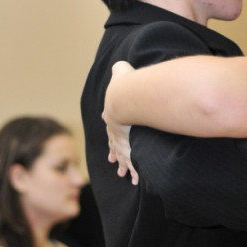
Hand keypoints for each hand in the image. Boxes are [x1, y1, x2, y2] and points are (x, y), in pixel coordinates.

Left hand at [104, 61, 138, 184]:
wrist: (127, 100)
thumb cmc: (126, 85)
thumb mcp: (121, 72)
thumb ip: (121, 69)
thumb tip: (120, 65)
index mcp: (113, 115)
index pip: (110, 122)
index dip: (110, 127)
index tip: (109, 132)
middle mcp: (115, 131)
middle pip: (113, 144)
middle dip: (113, 152)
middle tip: (111, 160)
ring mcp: (122, 142)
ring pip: (122, 158)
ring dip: (122, 167)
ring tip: (121, 174)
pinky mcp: (130, 150)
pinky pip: (133, 166)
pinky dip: (135, 174)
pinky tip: (136, 181)